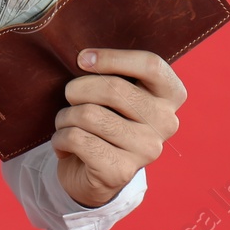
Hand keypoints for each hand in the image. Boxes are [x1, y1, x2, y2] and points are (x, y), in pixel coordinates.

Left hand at [52, 48, 184, 208]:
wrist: (92, 171)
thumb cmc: (103, 117)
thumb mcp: (114, 90)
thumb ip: (111, 71)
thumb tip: (85, 58)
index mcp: (170, 95)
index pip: (151, 65)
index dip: (112, 58)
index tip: (82, 59)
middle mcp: (166, 123)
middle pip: (114, 89)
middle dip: (77, 89)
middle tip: (69, 96)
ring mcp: (146, 150)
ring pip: (89, 115)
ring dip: (65, 116)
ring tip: (67, 123)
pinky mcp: (121, 172)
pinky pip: (77, 139)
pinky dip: (59, 137)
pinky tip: (63, 144)